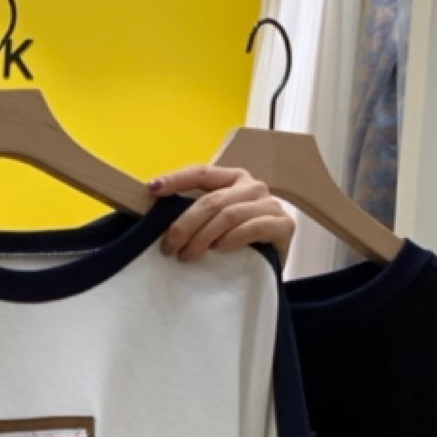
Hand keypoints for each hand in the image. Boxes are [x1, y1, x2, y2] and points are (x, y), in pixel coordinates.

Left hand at [147, 165, 294, 265]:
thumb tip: (156, 216)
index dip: (176, 179)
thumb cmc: (237, 242)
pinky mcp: (283, 224)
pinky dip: (232, 238)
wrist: (271, 264)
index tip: (152, 189)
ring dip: (203, 237)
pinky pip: (254, 228)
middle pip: (211, 200)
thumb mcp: (213, 222)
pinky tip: (218, 249)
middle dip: (184, 225)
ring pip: (229, 214)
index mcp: (233, 178)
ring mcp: (270, 204)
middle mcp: (252, 186)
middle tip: (168, 248)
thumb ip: (195, 214)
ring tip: (187, 255)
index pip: (201, 172)